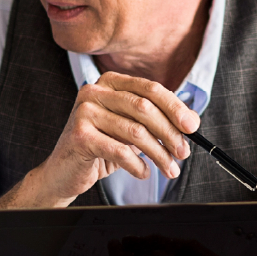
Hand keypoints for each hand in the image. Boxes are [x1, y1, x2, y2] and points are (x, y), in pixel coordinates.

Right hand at [24, 72, 200, 206]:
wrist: (64, 172)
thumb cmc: (100, 148)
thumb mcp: (129, 129)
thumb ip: (155, 120)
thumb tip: (190, 121)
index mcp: (109, 82)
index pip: (150, 89)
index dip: (175, 107)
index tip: (192, 127)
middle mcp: (94, 91)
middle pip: (145, 108)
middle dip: (170, 133)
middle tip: (183, 153)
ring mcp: (84, 112)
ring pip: (136, 132)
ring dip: (159, 154)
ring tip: (169, 169)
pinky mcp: (80, 136)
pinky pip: (120, 151)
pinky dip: (138, 166)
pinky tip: (143, 172)